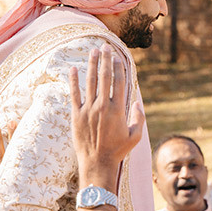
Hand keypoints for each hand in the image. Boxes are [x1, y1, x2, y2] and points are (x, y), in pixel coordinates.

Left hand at [69, 45, 144, 191]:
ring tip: (93, 51)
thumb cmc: (118, 151)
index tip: (118, 56)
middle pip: (104, 77)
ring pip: (90, 82)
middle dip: (105, 60)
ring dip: (91, 64)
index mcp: (118, 109)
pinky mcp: (76, 115)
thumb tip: (137, 102)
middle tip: (105, 46)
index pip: (119, 82)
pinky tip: (73, 68)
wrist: (97, 164)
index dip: (119, 67)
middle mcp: (103, 106)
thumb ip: (138, 117)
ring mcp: (88, 110)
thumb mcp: (135, 136)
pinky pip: (74, 94)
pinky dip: (73, 80)